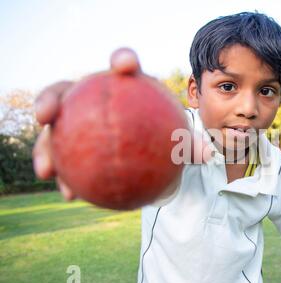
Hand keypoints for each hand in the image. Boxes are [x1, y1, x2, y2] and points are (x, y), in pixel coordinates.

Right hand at [33, 47, 211, 201]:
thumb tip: (207, 154)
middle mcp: (94, 96)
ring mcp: (78, 120)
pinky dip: (64, 177)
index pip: (123, 66)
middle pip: (67, 90)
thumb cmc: (161, 137)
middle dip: (51, 98)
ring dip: (44, 148)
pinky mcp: (70, 145)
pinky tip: (69, 195)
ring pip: (54, 129)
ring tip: (46, 169)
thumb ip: (189, 144)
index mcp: (126, 85)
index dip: (123, 59)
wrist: (148, 152)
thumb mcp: (177, 141)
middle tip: (47, 115)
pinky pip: (63, 160)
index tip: (125, 65)